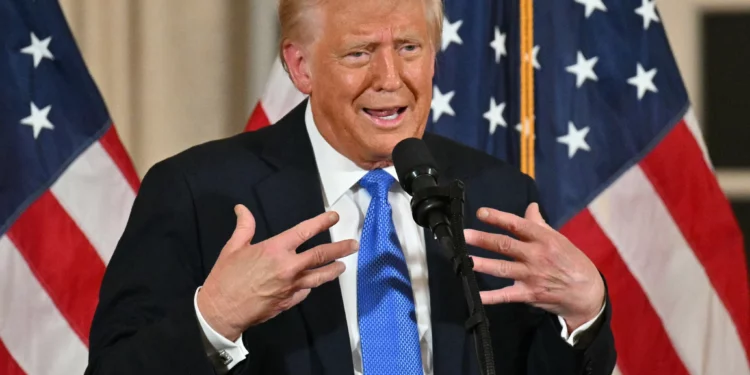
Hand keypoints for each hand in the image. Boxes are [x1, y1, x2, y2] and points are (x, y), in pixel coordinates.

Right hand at [197, 204, 357, 340]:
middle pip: (321, 255)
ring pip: (320, 276)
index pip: (305, 231)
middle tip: (353, 245)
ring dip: (333, 270)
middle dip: (340, 248)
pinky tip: (315, 283)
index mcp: (275, 249)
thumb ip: (244, 226)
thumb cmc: (225, 277)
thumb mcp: (233, 247)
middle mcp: (288, 266)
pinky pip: (306, 290)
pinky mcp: (289, 301)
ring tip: (343, 266)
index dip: (321, 222)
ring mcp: (291, 286)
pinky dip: (311, 285)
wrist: (221, 311)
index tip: (334, 217)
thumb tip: (242, 208)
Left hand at [464, 203, 604, 331]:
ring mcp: (532, 275)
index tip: (480, 213)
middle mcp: (536, 255)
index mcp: (543, 238)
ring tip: (464, 259)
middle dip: (483, 239)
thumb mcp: (558, 239)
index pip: (517, 224)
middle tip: (463, 235)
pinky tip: (476, 294)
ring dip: (481, 264)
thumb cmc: (571, 261)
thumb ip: (539, 224)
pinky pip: (506, 295)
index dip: (498, 218)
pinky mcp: (530, 293)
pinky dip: (491, 296)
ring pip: (502, 268)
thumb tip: (530, 206)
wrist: (587, 292)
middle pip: (505, 245)